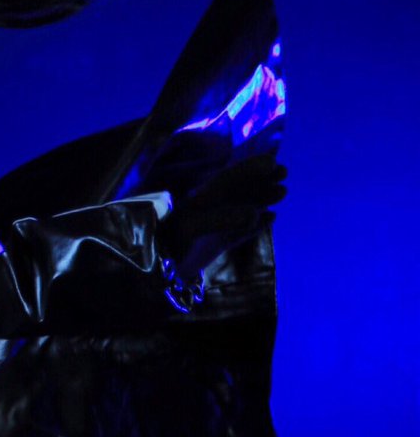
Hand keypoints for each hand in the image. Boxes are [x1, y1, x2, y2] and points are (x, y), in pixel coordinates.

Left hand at [159, 152, 287, 277]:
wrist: (151, 276)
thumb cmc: (167, 246)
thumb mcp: (189, 228)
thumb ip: (219, 220)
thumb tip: (252, 214)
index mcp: (196, 201)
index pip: (225, 180)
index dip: (247, 169)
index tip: (270, 161)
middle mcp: (204, 211)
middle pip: (236, 191)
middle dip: (259, 181)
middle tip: (283, 171)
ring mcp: (211, 228)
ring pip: (241, 209)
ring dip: (261, 200)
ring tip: (282, 192)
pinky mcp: (214, 246)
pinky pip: (239, 232)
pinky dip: (255, 225)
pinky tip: (271, 217)